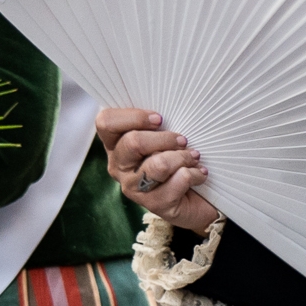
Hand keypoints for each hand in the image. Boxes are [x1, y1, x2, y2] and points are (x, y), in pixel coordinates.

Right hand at [97, 107, 220, 234]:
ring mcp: (134, 188)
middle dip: (164, 138)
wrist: (198, 197)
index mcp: (115, 144)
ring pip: (158, 164)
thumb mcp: (164, 134)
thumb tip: (169, 100)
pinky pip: (178, 181)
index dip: (133, 117)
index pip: (106, 123)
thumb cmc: (177, 157)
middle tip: (182, 140)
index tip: (159, 118)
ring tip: (194, 157)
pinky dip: (195, 173)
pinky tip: (199, 174)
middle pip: (133, 142)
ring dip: (182, 156)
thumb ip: (156, 122)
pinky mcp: (155, 205)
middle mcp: (119, 167)